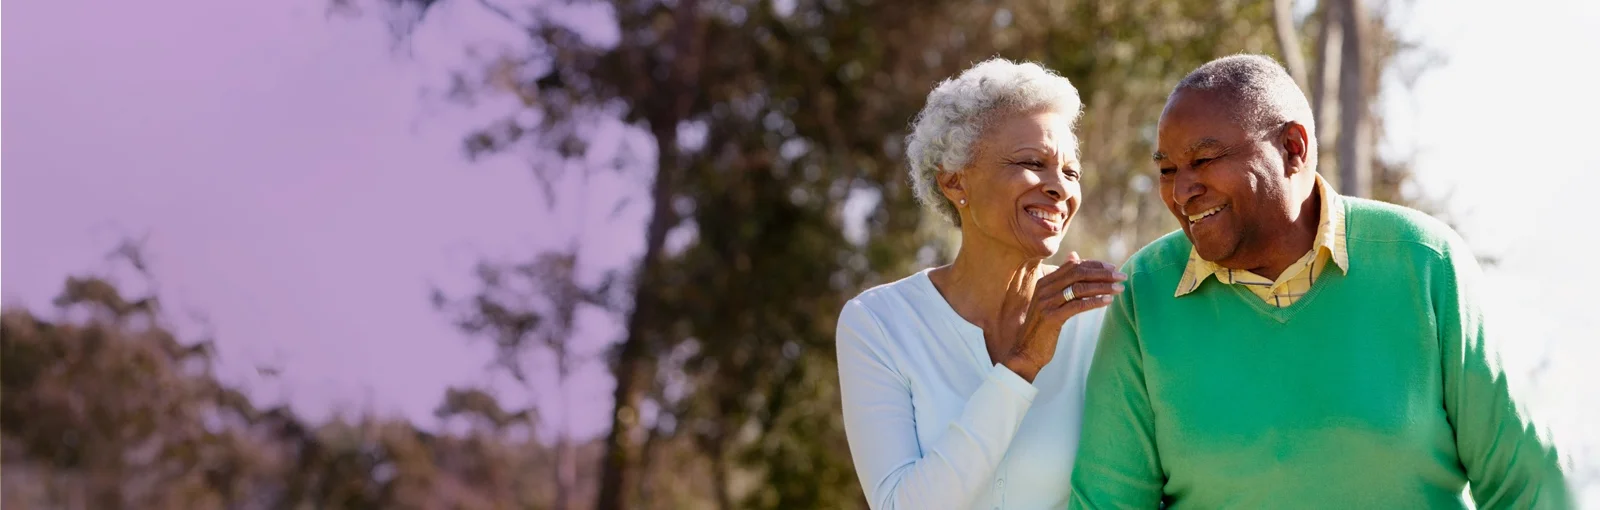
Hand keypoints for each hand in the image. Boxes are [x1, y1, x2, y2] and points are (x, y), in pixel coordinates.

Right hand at [1000, 252, 1126, 381]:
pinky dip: (1095, 302)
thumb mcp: (1051, 299)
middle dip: (1102, 273)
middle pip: (1078, 273)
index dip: (1094, 264)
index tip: (1112, 267)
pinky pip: (1077, 305)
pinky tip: (1108, 301)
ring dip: (1103, 287)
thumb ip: (1062, 280)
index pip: (1073, 265)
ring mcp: (1046, 302)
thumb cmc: (1043, 325)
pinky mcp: (1051, 317)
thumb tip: (1074, 256)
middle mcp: (1044, 288)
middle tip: (1120, 276)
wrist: (1026, 349)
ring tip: (1119, 288)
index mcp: (1045, 281)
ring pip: (1080, 288)